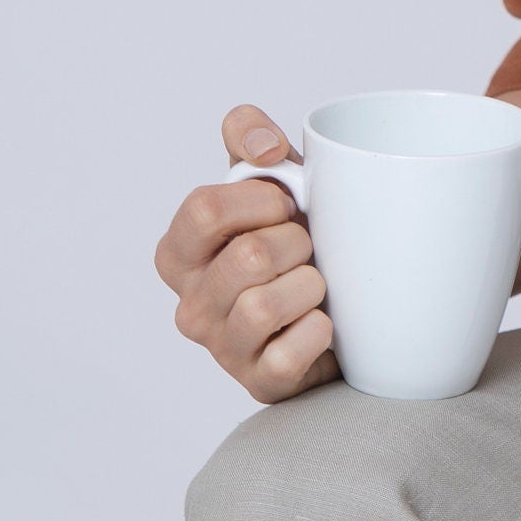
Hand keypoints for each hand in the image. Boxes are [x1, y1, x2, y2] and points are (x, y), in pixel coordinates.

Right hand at [155, 104, 339, 403]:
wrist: (341, 305)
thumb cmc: (295, 238)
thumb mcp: (270, 179)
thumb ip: (249, 137)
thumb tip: (263, 147)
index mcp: (179, 251)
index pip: (204, 210)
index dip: (260, 199)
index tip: (288, 201)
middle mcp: (190, 303)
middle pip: (248, 257)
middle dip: (297, 243)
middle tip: (308, 248)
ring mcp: (221, 349)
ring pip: (265, 306)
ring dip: (311, 285)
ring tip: (317, 283)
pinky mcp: (259, 383)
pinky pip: (290, 355)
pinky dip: (320, 332)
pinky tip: (325, 322)